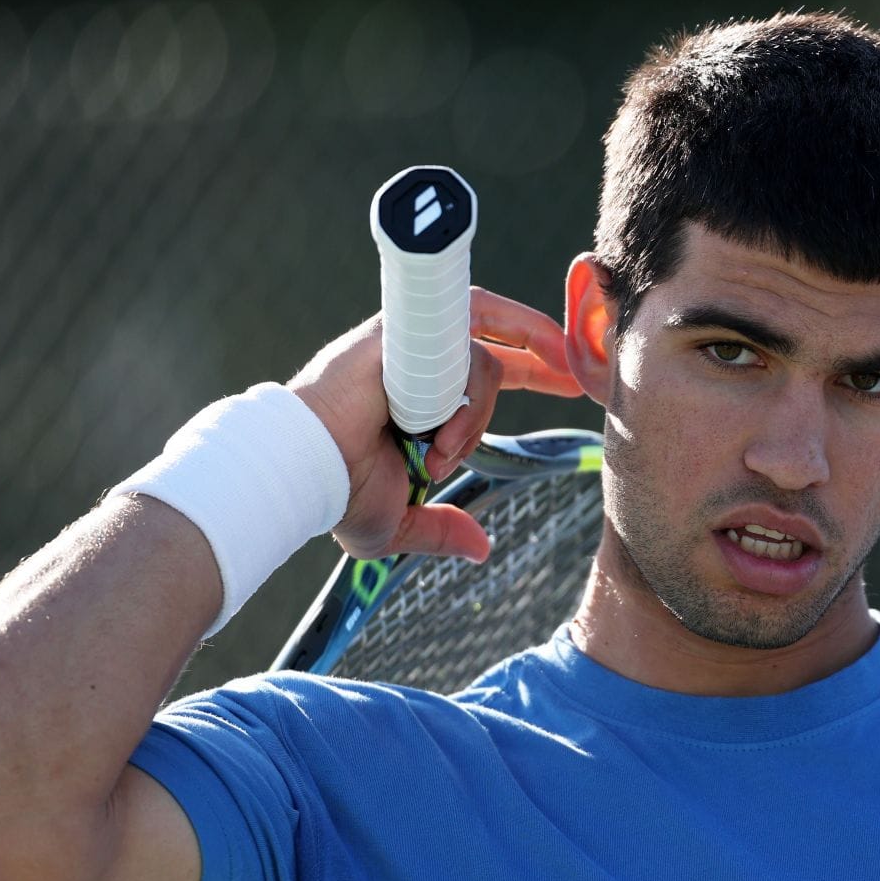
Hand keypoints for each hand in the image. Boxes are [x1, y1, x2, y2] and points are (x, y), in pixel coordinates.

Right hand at [286, 287, 581, 563]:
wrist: (305, 472)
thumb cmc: (336, 493)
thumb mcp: (399, 523)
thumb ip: (441, 531)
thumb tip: (481, 549)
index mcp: (421, 394)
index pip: (488, 365)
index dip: (532, 371)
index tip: (567, 384)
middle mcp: (418, 361)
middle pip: (496, 335)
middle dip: (544, 347)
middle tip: (575, 374)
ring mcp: (410, 342)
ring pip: (483, 360)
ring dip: (478, 415)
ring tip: (440, 455)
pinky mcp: (401, 331)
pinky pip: (463, 348)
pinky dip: (465, 401)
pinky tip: (436, 440)